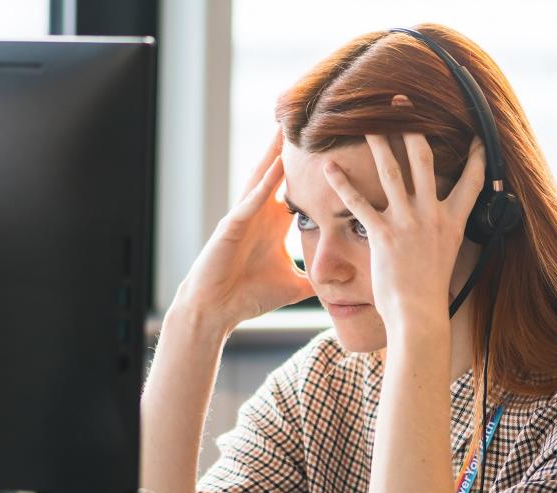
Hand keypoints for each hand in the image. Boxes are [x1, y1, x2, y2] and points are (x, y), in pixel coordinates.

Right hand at [171, 130, 314, 332]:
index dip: (310, 167)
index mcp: (273, 224)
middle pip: (278, 172)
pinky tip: (277, 165)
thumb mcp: (293, 286)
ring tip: (289, 125)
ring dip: (276, 153)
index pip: (296, 187)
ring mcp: (243, 217)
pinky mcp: (231, 227)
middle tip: (309, 117)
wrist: (217, 311)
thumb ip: (315, 280)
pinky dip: (264, 184)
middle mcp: (259, 213)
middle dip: (291, 147)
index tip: (328, 145)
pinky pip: (250, 200)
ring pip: (262, 178)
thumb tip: (339, 285)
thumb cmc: (248, 297)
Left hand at [322, 117, 484, 332]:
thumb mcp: (447, 257)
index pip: (472, 181)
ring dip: (377, 142)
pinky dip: (342, 183)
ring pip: (391, 170)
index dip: (477, 156)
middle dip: (412, 125)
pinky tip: (328, 166)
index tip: (478, 135)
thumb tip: (443, 231)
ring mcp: (408, 222)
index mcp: (452, 220)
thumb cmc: (430, 292)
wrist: (420, 315)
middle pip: (423, 158)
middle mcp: (432, 214)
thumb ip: (444, 235)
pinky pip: (358, 203)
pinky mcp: (383, 235)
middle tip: (402, 101)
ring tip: (363, 119)